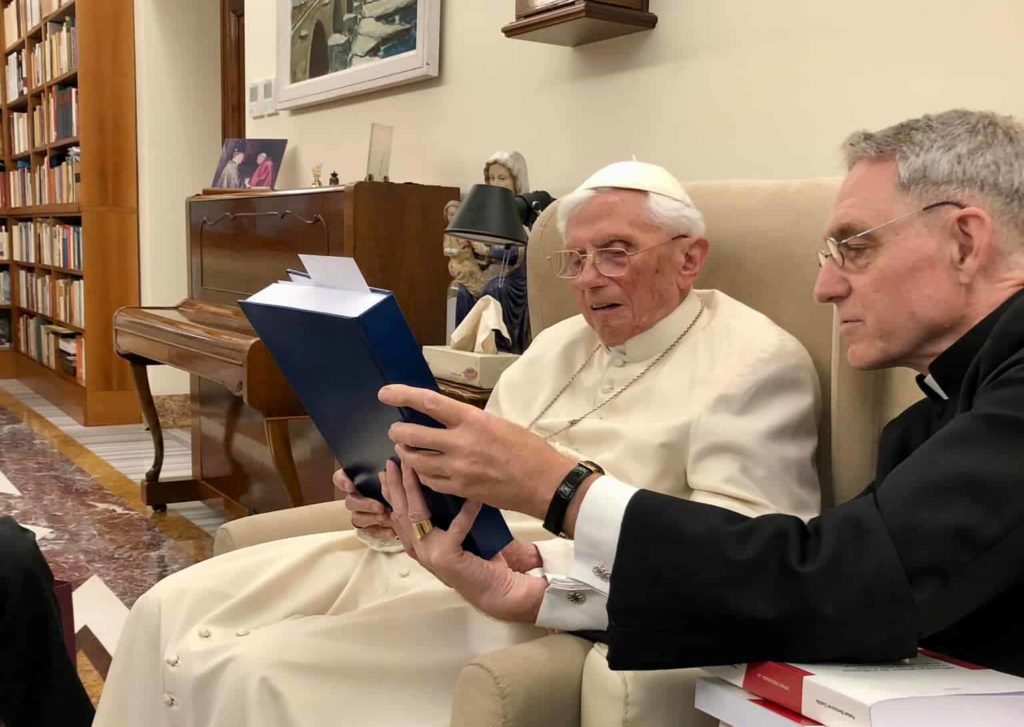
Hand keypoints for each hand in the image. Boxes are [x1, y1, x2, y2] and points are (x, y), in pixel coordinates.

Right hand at [333, 468, 394, 540]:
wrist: (408, 509)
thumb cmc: (398, 485)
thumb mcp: (394, 475)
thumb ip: (389, 470)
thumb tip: (393, 461)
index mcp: (357, 482)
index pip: (339, 478)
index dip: (342, 481)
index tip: (351, 486)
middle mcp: (355, 499)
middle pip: (350, 502)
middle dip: (365, 504)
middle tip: (380, 507)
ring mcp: (360, 515)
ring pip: (357, 518)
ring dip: (372, 518)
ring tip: (387, 518)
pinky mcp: (368, 530)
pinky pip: (370, 533)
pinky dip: (381, 532)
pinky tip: (392, 532)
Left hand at [379, 384, 575, 518]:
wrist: (544, 482)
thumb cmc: (527, 449)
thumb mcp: (498, 423)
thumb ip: (469, 422)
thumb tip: (445, 418)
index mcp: (472, 419)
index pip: (428, 402)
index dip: (402, 395)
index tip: (385, 394)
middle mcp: (461, 443)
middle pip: (412, 435)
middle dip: (398, 432)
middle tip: (395, 430)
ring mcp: (458, 469)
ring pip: (416, 461)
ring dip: (406, 454)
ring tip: (406, 450)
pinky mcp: (460, 490)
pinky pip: (429, 481)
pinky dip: (422, 474)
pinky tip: (424, 470)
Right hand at [383, 458, 545, 622]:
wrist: (496, 590)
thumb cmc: (477, 559)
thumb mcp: (453, 534)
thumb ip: (443, 517)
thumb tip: (442, 482)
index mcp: (417, 544)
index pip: (397, 513)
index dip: (390, 491)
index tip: (388, 468)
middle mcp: (418, 550)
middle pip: (401, 510)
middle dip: (396, 483)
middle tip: (395, 459)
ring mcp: (430, 554)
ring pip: (416, 514)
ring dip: (413, 488)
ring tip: (415, 467)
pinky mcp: (448, 557)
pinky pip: (457, 527)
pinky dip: (467, 510)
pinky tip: (473, 496)